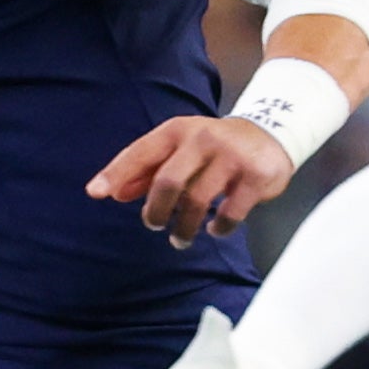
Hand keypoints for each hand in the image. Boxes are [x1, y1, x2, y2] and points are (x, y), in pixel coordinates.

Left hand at [86, 115, 291, 247]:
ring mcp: (231, 157)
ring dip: (184, 228)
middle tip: (154, 225)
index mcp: (178, 130)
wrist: (272, 131)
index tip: (95, 193)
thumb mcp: (181, 148)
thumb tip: (114, 192)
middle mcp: (203, 139)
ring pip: (197, 201)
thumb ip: (149, 170)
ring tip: (181, 238)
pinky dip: (218, 228)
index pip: (141, 152)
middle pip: (167, 181)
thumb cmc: (215, 146)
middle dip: (156, 211)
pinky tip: (215, 228)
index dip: (117, 173)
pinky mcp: (255, 176)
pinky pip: (230, 213)